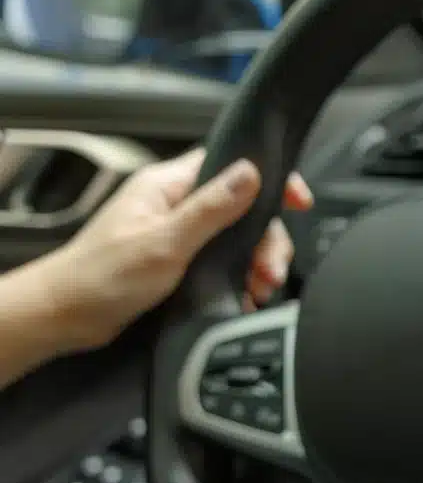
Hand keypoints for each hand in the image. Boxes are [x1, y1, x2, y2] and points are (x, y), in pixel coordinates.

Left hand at [46, 149, 311, 351]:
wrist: (64, 318)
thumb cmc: (102, 277)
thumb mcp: (165, 242)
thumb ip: (210, 208)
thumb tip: (251, 172)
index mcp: (168, 185)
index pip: (230, 164)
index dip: (269, 178)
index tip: (298, 200)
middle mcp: (176, 204)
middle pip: (243, 208)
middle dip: (265, 240)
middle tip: (271, 271)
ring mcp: (179, 233)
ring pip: (237, 238)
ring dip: (255, 263)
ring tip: (260, 290)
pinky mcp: (180, 261)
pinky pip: (223, 262)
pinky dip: (239, 279)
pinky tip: (245, 297)